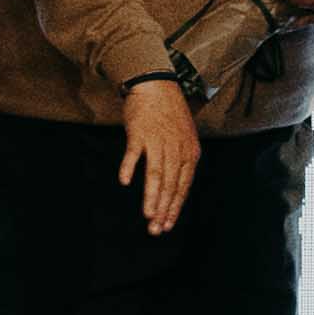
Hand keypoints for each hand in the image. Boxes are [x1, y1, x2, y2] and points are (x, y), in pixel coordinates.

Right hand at [116, 80, 203, 235]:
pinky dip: (129, 167)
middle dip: (164, 210)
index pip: (183, 186)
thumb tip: (174, 188)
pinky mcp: (140, 132)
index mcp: (189, 153)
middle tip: (156, 229)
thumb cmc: (169, 114)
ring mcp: (158, 140)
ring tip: (148, 216)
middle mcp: (176, 149)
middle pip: (171, 184)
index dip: (175, 208)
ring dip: (152, 196)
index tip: (167, 225)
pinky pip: (134, 153)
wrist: (157, 85)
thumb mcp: (183, 139)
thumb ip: (180, 162)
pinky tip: (124, 182)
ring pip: (156, 173)